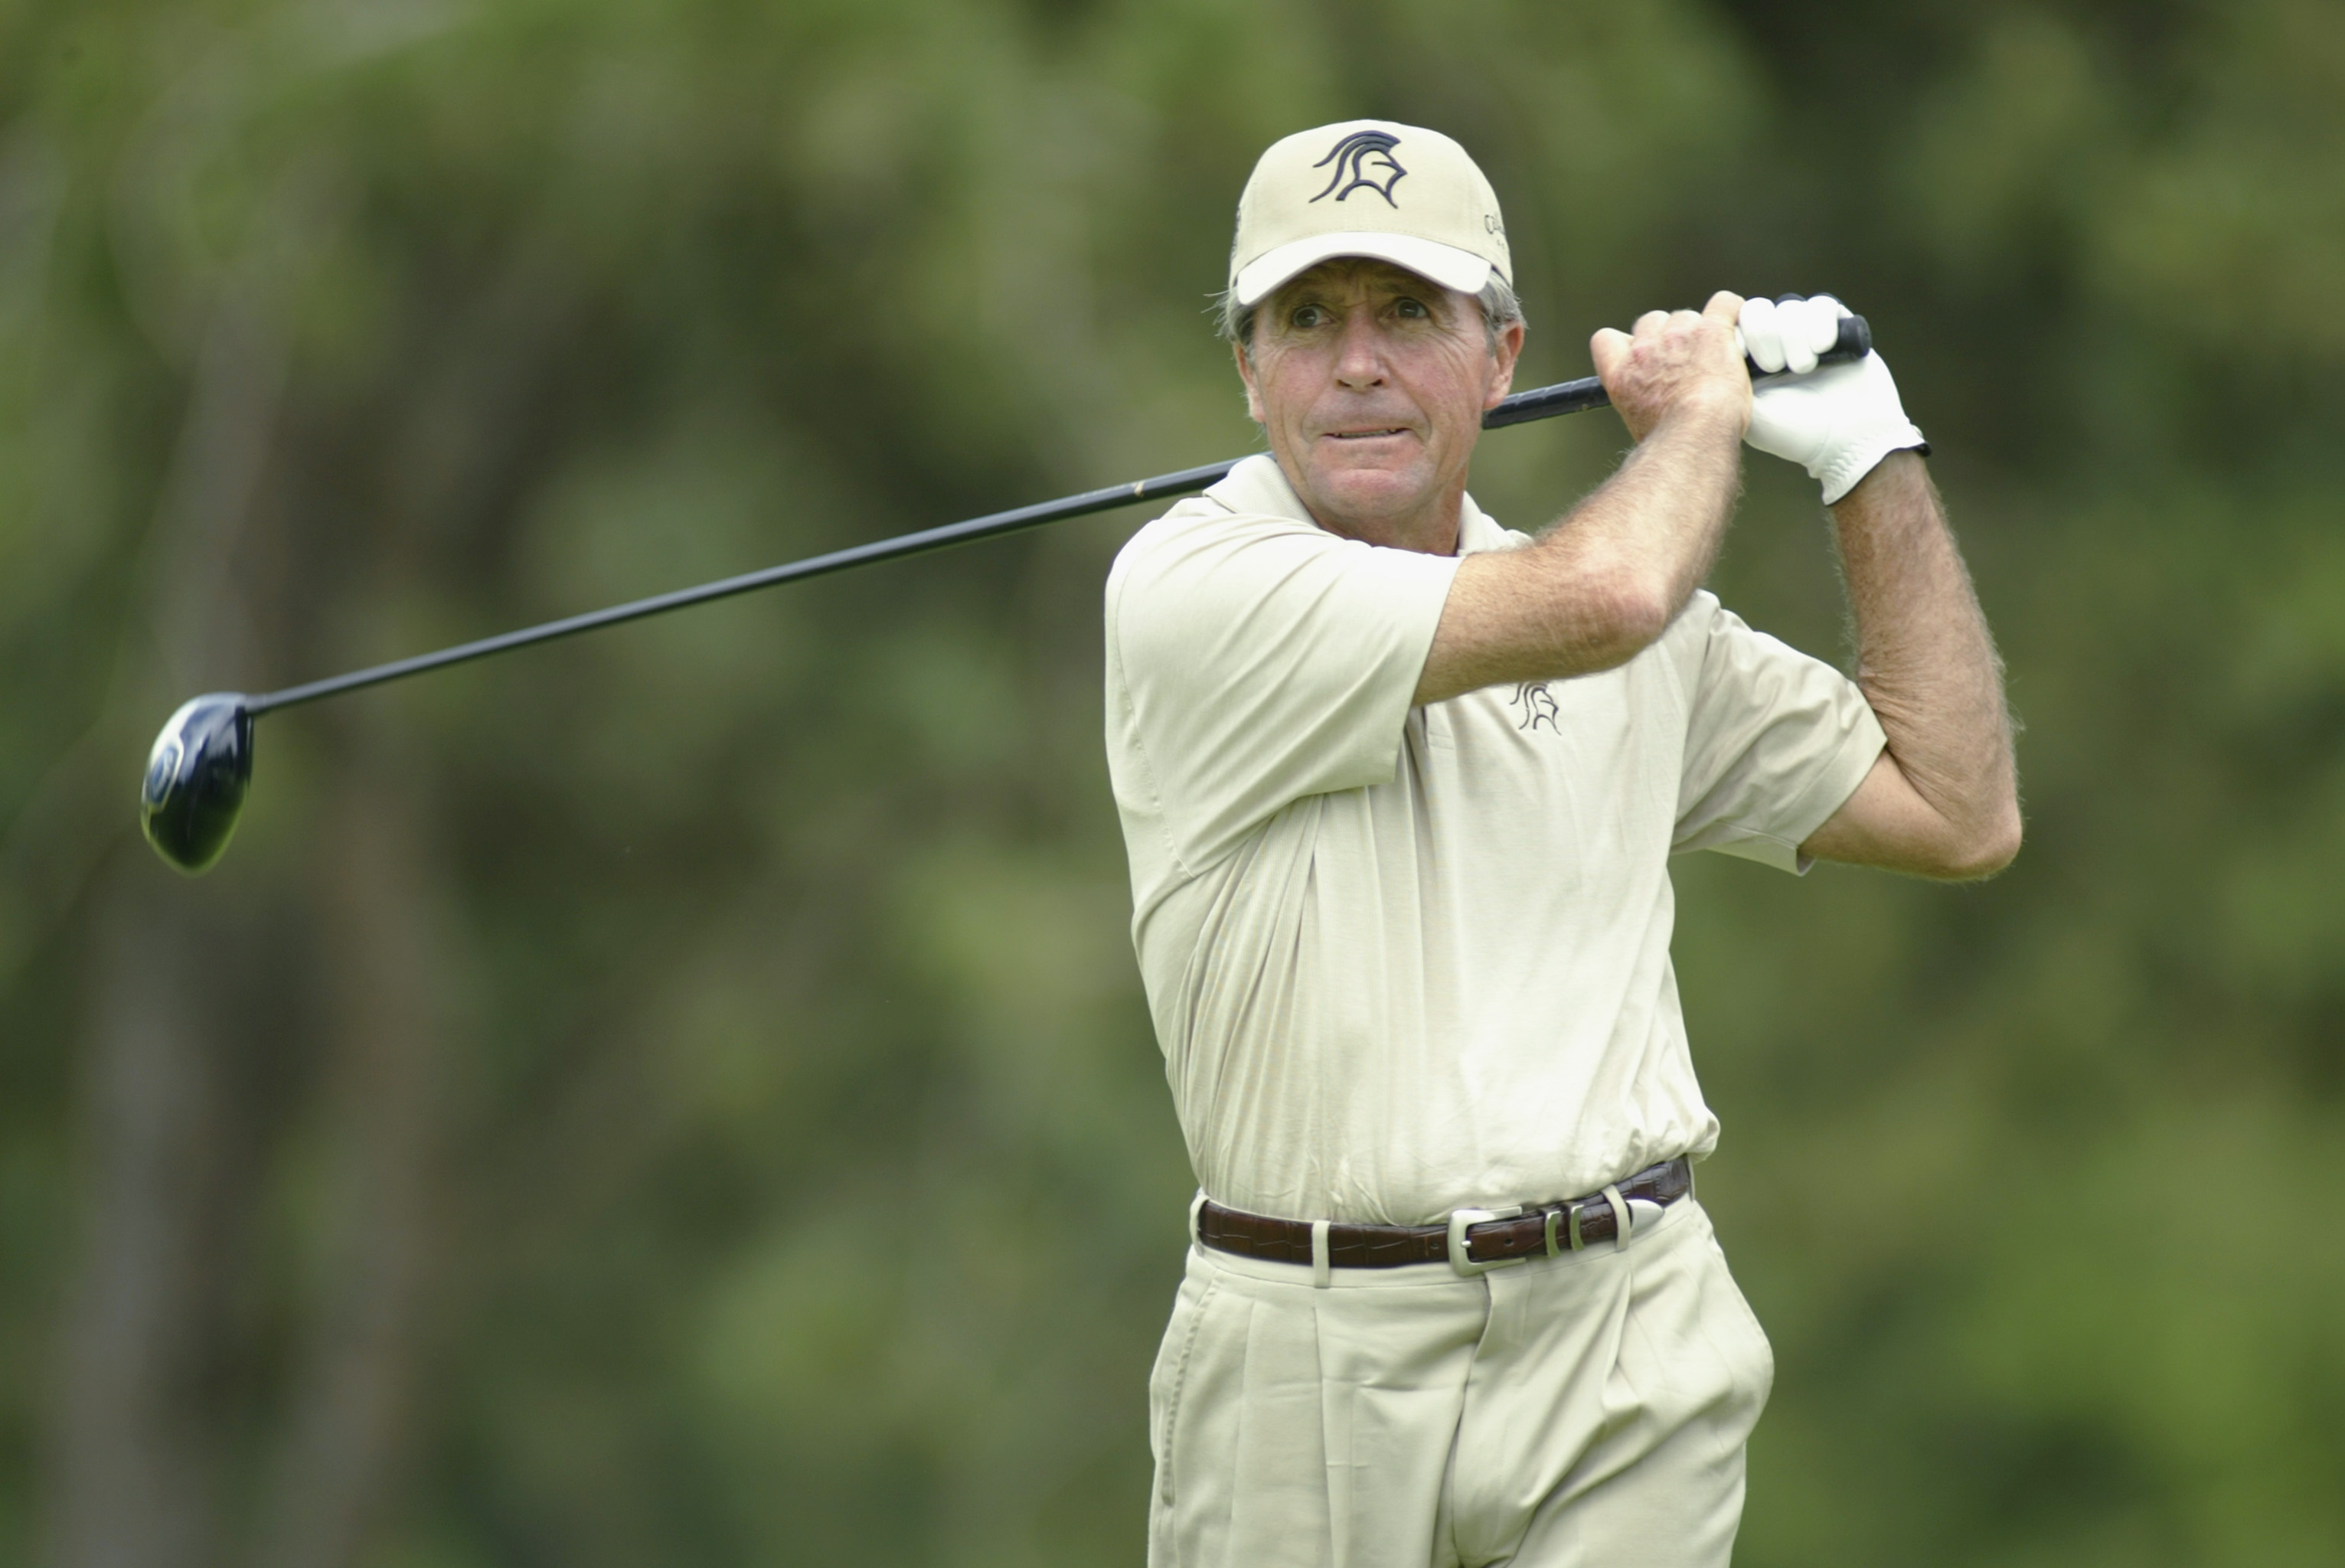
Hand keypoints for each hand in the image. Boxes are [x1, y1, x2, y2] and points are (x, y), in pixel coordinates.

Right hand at [1590, 291, 1749, 443]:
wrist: (1694, 435)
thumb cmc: (1674, 441)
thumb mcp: (1640, 425)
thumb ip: (1642, 401)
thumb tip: (1657, 407)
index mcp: (1621, 374)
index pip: (1607, 339)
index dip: (1627, 343)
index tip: (1644, 354)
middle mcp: (1644, 351)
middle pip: (1652, 322)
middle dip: (1669, 337)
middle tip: (1689, 361)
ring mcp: (1677, 336)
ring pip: (1687, 317)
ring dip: (1700, 331)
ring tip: (1718, 355)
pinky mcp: (1711, 331)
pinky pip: (1723, 304)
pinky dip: (1732, 311)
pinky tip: (1737, 326)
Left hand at [1739, 295, 1927, 503]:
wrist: (1847, 441)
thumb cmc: (1793, 433)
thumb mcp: (1747, 412)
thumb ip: (1721, 381)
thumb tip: (1699, 352)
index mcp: (1747, 360)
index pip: (1730, 323)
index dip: (1736, 332)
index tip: (1743, 359)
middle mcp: (1774, 343)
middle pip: (1757, 309)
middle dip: (1764, 335)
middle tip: (1773, 368)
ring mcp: (1805, 333)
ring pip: (1789, 306)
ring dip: (1793, 335)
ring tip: (1802, 368)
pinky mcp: (1837, 328)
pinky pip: (1822, 305)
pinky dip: (1820, 323)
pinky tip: (1822, 348)